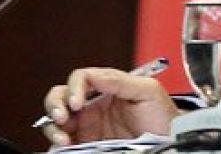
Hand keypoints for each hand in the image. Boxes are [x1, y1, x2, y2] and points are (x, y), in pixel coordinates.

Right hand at [41, 68, 179, 146]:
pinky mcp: (85, 144)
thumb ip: (121, 81)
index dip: (75, 88)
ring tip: (63, 137)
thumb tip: (96, 76)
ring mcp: (87, 125)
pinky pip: (63, 142)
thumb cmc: (162, 114)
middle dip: (55, 104)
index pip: (81, 79)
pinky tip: (65, 144)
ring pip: (56, 120)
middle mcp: (92, 105)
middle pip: (61, 96)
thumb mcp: (148, 91)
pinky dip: (57, 142)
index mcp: (106, 88)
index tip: (78, 102)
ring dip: (52, 126)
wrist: (168, 140)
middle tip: (63, 117)